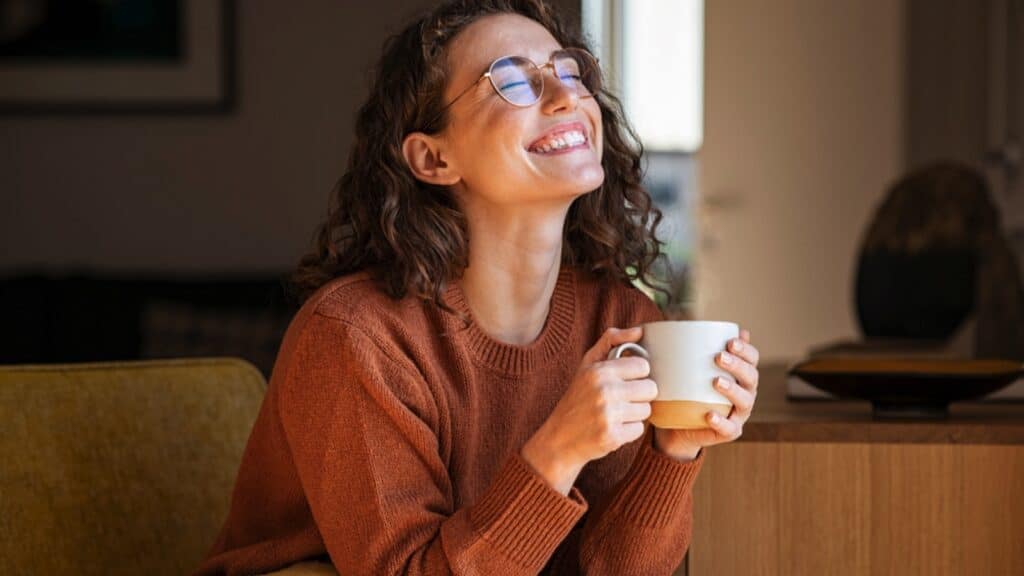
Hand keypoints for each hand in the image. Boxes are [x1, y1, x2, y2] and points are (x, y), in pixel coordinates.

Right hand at [521, 327, 657, 493]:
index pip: (643, 366)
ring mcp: (609, 415)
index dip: (637, 375)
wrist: (558, 439)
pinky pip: (639, 429)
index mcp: (599, 371)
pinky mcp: (613, 437)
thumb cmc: (576, 399)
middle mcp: (604, 391)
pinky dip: (629, 431)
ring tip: (615, 414)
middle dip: (639, 395)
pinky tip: (613, 428)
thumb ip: (611, 341)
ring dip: (634, 414)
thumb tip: (639, 330)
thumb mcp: (587, 365)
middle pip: (650, 389)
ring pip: (647, 410)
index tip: (625, 381)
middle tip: (622, 399)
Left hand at [653, 329, 759, 460]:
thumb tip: (692, 324)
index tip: (730, 341)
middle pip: (751, 377)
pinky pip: (729, 428)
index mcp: (741, 375)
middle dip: (738, 365)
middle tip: (718, 357)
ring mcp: (739, 414)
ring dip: (732, 390)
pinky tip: (709, 414)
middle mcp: (746, 393)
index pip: (752, 359)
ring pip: (745, 401)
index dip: (746, 349)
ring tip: (716, 381)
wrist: (680, 425)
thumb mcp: (691, 368)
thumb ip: (695, 349)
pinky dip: (721, 421)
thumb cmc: (689, 390)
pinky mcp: (729, 432)